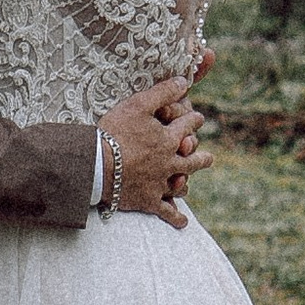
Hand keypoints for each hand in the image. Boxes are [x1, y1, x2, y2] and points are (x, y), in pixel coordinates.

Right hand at [102, 79, 205, 229]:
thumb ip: (162, 93)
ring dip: (186, 183)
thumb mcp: (138, 104)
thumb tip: (183, 81)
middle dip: (201, 157)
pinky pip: (166, 211)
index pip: (187, 126)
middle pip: (192, 160)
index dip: (194, 120)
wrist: (96, 165)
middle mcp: (170, 162)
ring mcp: (160, 184)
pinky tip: (183, 222)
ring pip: (181, 185)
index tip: (198, 118)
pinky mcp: (148, 201)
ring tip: (188, 184)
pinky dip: (176, 217)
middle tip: (208, 158)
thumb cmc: (114, 132)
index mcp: (168, 139)